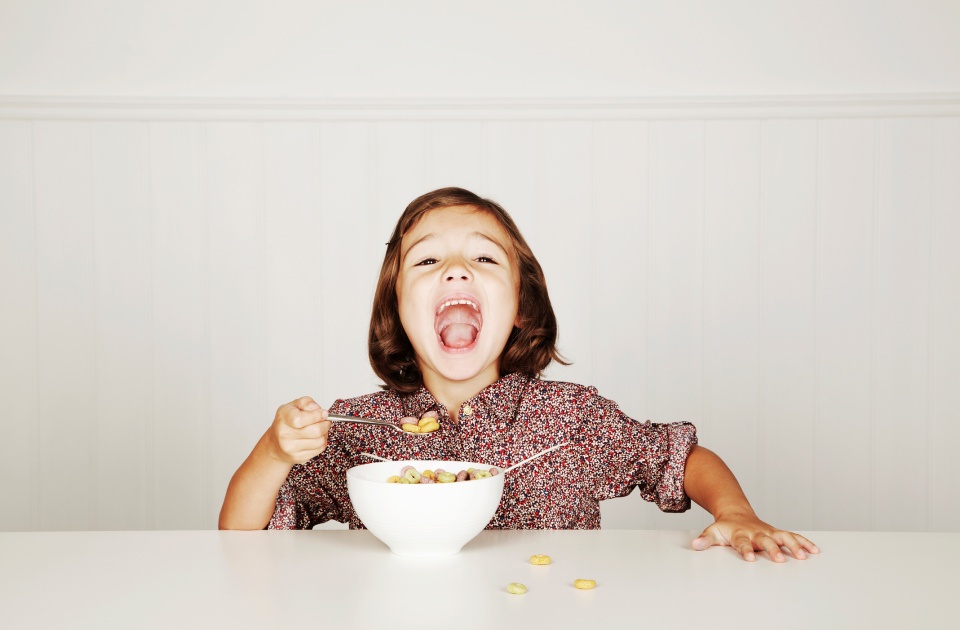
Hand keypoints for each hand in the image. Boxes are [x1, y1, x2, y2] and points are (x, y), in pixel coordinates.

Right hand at [265, 396, 330, 464]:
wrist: (276, 443)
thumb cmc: (287, 422)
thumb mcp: (294, 405)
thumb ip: (307, 403)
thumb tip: (319, 410)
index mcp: (283, 417)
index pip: (300, 419)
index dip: (317, 416)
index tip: (324, 413)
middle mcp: (284, 434)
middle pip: (315, 431)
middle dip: (325, 424)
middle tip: (325, 421)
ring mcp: (290, 448)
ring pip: (320, 441)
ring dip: (324, 434)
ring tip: (319, 429)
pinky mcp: (298, 457)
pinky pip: (319, 449)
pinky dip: (321, 443)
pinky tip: (315, 438)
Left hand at [692, 511, 819, 562]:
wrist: (736, 513)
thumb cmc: (725, 527)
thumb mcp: (713, 532)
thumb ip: (705, 539)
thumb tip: (695, 544)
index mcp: (740, 533)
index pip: (742, 543)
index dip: (746, 550)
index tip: (750, 558)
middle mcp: (757, 532)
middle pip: (766, 541)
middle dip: (773, 549)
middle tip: (780, 560)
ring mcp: (768, 532)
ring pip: (784, 537)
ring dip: (794, 546)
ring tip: (804, 556)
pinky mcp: (777, 533)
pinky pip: (793, 536)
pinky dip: (804, 542)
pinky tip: (815, 550)